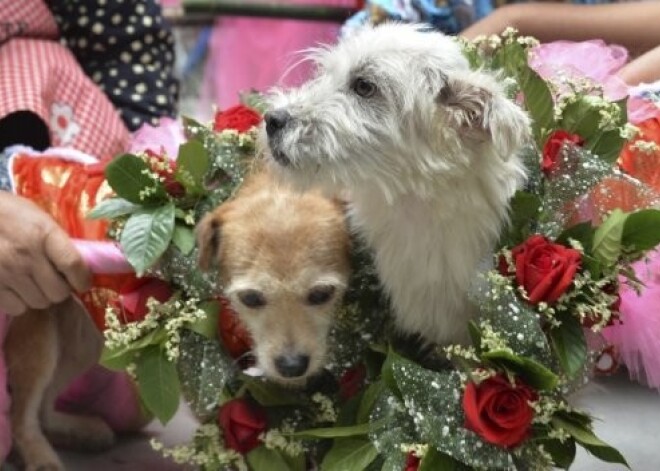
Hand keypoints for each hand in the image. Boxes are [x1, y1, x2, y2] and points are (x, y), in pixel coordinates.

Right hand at [0, 192, 89, 314]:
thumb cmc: (9, 214)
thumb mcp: (39, 218)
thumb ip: (59, 243)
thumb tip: (79, 268)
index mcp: (44, 234)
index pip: (73, 265)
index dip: (83, 279)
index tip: (83, 283)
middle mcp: (26, 255)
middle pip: (59, 291)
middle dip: (60, 289)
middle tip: (54, 281)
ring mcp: (6, 272)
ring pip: (39, 302)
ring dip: (40, 296)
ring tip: (33, 283)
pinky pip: (16, 308)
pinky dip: (20, 302)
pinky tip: (16, 288)